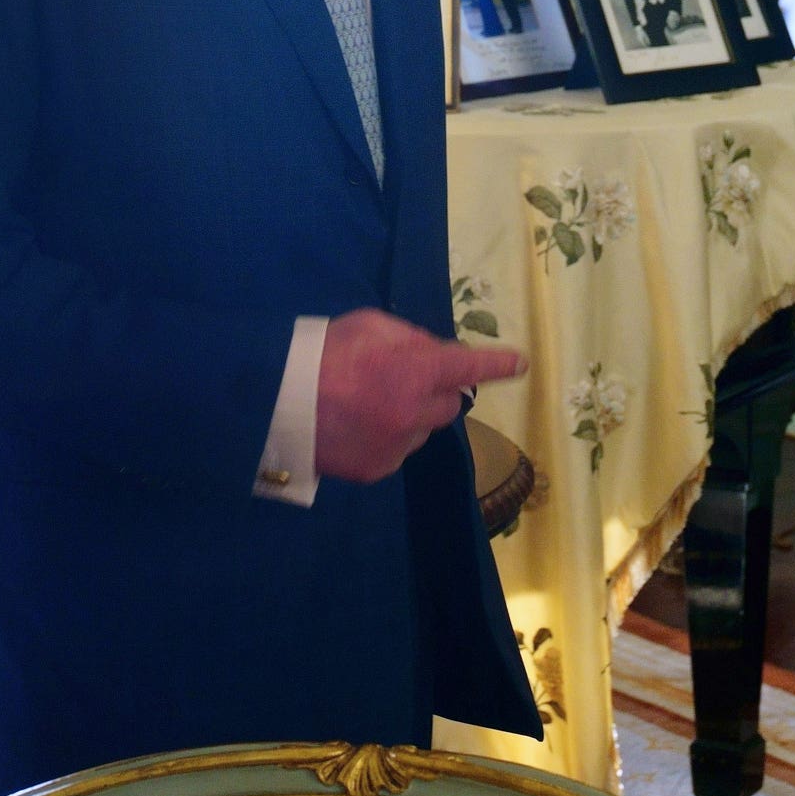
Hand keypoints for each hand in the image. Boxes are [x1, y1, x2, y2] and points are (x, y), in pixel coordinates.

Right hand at [313, 308, 521, 483]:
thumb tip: (438, 352)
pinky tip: (358, 425)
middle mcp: (415, 413)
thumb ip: (410, 338)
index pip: (470, 367)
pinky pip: (398, 450)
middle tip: (405, 380)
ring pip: (423, 430)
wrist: (274, 404)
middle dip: (437, 391)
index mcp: (416, 372)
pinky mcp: (378, 469)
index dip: (498, 364)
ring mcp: (397, 446)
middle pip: (450, 404)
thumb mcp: (369, 326)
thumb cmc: (322, 353)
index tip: (520, 364)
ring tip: (370, 404)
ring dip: (411, 416)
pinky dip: (388, 438)